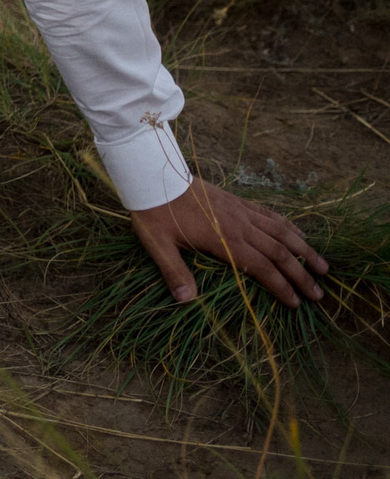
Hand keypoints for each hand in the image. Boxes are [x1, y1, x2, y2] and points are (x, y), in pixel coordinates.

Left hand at [130, 178, 327, 306]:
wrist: (154, 175)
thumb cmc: (155, 213)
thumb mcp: (157, 245)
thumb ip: (174, 272)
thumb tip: (185, 301)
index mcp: (223, 240)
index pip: (261, 267)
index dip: (280, 286)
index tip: (296, 303)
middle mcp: (239, 225)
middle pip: (279, 252)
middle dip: (301, 275)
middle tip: (319, 294)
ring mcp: (241, 211)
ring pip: (281, 232)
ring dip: (304, 250)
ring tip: (324, 267)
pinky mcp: (238, 201)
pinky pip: (270, 215)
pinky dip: (289, 226)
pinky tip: (301, 235)